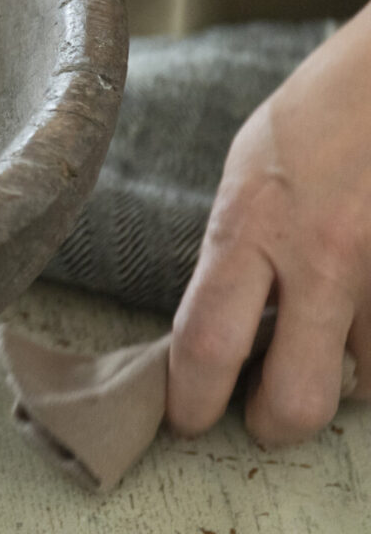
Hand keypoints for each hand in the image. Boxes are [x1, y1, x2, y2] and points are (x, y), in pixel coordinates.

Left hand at [168, 4, 370, 444]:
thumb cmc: (319, 114)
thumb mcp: (248, 170)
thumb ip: (236, 246)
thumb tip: (225, 321)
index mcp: (251, 224)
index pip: (205, 343)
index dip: (190, 401)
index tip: (186, 418)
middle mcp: (320, 257)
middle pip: (295, 399)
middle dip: (272, 424)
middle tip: (263, 414)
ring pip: (366, 385)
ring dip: (344, 381)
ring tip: (328, 345)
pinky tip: (363, 324)